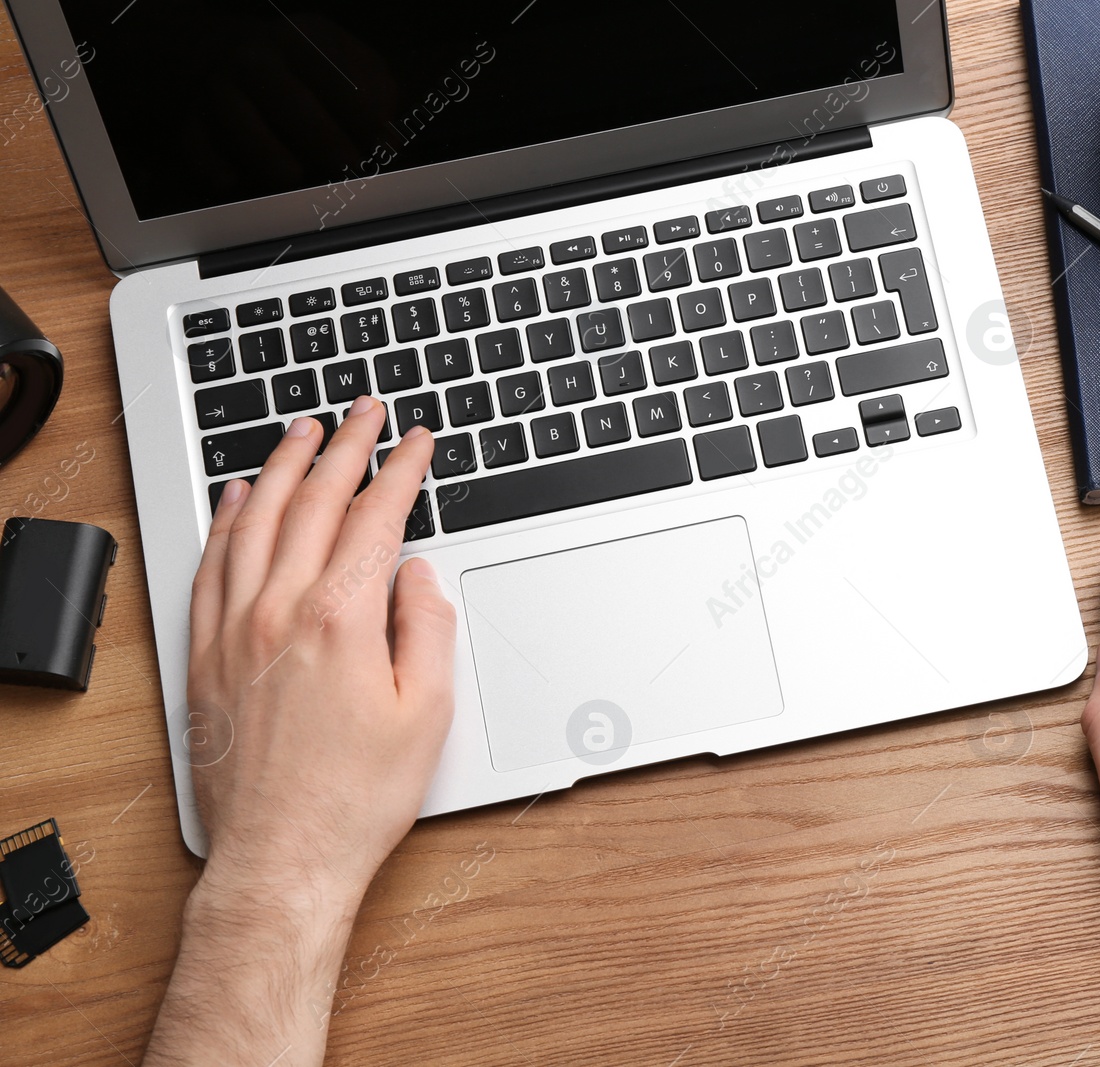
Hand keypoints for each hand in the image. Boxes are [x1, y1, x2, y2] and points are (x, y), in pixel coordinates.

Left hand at [149, 401, 455, 1066]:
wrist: (283, 858)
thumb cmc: (357, 797)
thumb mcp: (427, 713)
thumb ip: (428, 628)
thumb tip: (418, 576)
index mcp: (341, 621)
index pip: (375, 519)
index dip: (401, 471)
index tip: (418, 442)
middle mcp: (279, 613)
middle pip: (313, 504)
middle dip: (345, 447)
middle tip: (364, 410)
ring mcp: (233, 631)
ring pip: (256, 523)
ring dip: (283, 467)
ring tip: (304, 431)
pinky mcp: (205, 656)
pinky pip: (211, 565)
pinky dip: (227, 521)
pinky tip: (238, 497)